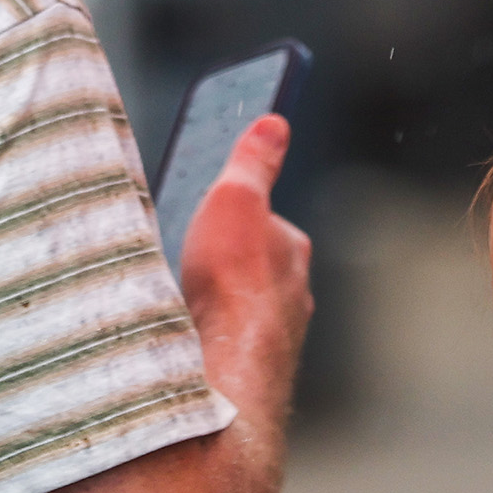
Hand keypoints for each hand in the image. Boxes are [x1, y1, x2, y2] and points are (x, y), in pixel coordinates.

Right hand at [180, 113, 314, 369]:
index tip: (219, 223)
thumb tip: (274, 125)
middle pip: (264, 269)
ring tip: (197, 302)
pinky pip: (238, 344)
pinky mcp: (256, 367)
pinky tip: (199, 338)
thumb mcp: (236, 198)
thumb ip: (254, 163)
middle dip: (236, 267)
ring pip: (254, 310)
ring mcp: (278, 333)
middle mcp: (295, 292)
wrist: (228, 360)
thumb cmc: (234, 281)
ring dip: (229, 305)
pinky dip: (221, 337)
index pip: (273, 224)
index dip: (243, 220)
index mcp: (292, 250)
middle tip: (202, 264)